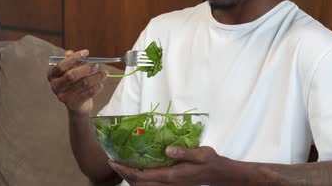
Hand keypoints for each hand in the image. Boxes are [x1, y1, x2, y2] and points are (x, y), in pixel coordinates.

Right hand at [47, 49, 105, 116]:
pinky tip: (100, 84)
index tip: (86, 52)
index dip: (74, 58)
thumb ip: (71, 61)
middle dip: (87, 68)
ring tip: (104, 73)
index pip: (61, 65)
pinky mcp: (73, 104)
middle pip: (71, 75)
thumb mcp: (72, 69)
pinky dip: (97, 87)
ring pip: (83, 83)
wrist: (78, 104)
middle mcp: (55, 86)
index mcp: (52, 75)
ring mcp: (63, 96)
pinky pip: (88, 93)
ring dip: (96, 76)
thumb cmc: (75, 82)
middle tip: (97, 65)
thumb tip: (69, 53)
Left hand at [108, 146, 228, 185]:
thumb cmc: (210, 162)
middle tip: (113, 163)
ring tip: (122, 166)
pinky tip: (138, 170)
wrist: (219, 174)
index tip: (113, 162)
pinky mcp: (171, 184)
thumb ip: (183, 152)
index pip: (142, 176)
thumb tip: (167, 149)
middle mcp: (167, 183)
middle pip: (139, 183)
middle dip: (123, 174)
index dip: (125, 170)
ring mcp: (169, 185)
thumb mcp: (200, 154)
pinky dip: (141, 179)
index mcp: (171, 175)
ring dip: (131, 178)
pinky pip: (151, 185)